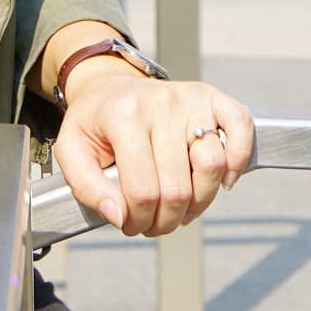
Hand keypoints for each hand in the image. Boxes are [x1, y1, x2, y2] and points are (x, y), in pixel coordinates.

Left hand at [52, 65, 253, 237]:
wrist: (109, 86)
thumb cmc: (94, 122)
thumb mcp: (70, 151)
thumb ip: (86, 187)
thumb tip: (118, 215)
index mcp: (122, 116)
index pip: (142, 190)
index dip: (137, 220)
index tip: (129, 223)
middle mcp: (158, 104)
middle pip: (178, 187)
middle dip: (164, 220)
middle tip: (152, 222)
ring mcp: (187, 98)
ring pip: (211, 165)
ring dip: (198, 203)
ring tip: (180, 207)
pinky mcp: (209, 97)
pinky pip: (239, 126)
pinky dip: (238, 159)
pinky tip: (223, 180)